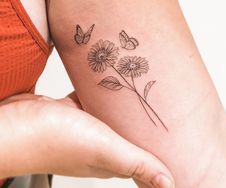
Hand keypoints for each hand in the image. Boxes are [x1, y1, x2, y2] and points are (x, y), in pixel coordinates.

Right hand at [0, 93, 173, 187]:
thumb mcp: (103, 149)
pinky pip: (94, 101)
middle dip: (143, 127)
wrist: (15, 122)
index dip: (156, 156)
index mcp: (109, 159)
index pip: (140, 162)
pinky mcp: (73, 110)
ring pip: (111, 117)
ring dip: (123, 109)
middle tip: (161, 110)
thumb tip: (168, 183)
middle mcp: (98, 145)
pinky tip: (110, 83)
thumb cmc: (54, 139)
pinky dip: (103, 95)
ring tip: (141, 92)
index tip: (173, 145)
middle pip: (128, 136)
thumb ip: (134, 163)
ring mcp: (84, 127)